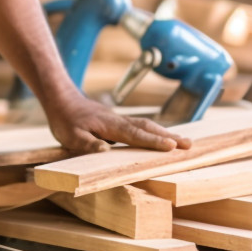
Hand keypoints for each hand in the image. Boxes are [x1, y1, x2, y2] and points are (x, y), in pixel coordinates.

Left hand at [47, 91, 191, 154]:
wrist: (62, 99)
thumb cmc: (65, 120)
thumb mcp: (70, 136)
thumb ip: (87, 144)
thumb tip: (106, 151)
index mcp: (110, 125)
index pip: (135, 134)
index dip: (153, 141)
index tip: (172, 146)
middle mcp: (119, 121)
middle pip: (147, 127)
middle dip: (169, 136)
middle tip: (190, 145)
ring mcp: (119, 120)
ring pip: (146, 125)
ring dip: (165, 133)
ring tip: (184, 143)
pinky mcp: (118, 122)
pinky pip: (140, 126)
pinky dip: (155, 131)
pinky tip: (162, 137)